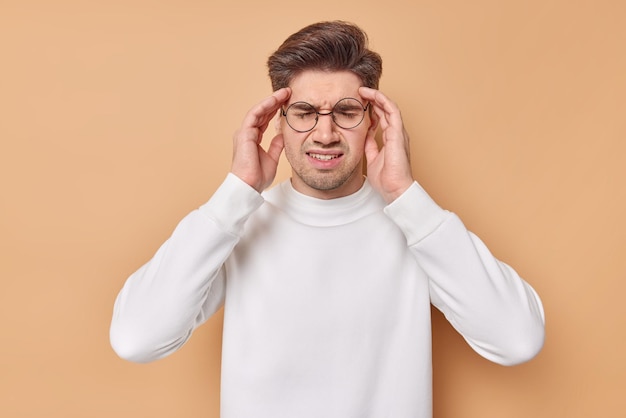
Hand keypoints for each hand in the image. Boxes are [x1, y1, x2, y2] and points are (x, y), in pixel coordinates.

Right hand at [231, 88, 290, 191]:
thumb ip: (276, 146)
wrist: (249, 186)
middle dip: (275, 101)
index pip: (264, 120)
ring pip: (258, 111)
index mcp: (252, 139)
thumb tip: (282, 136)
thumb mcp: (272, 158)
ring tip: (284, 92)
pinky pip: (254, 115)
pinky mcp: (244, 133)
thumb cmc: (257, 177)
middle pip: (262, 113)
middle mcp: (247, 133)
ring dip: (271, 100)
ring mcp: (244, 132)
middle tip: (288, 92)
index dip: (275, 110)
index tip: (287, 102)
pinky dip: (264, 106)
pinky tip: (274, 99)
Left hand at [359, 87, 413, 202]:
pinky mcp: (398, 133)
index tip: (361, 103)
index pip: (383, 118)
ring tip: (364, 90)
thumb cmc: (387, 179)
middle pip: (385, 110)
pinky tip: (373, 95)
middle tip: (360, 92)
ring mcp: (399, 132)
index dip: (372, 108)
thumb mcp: (373, 158)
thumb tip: (364, 136)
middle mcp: (397, 133)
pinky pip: (392, 111)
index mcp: (391, 139)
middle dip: (373, 99)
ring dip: (377, 96)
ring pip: (389, 107)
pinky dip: (383, 101)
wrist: (394, 189)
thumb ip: (370, 146)